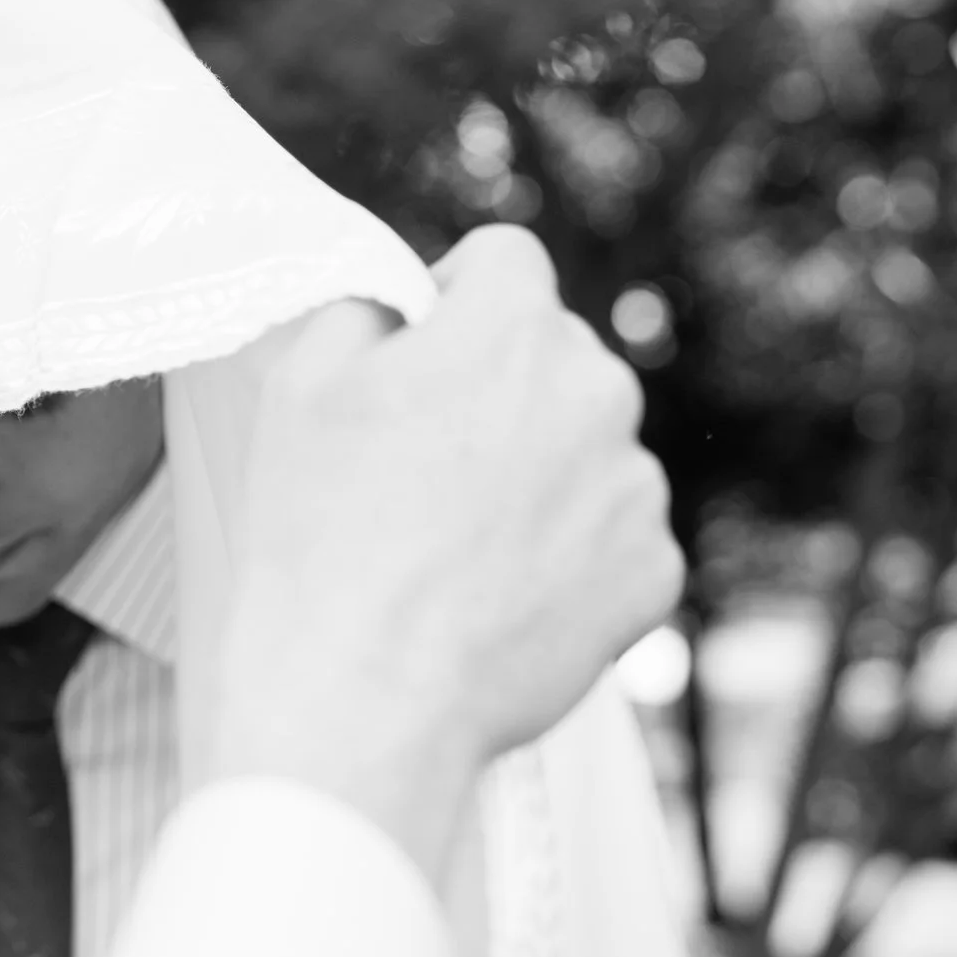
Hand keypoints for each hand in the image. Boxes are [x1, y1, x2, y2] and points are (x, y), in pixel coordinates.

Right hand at [209, 224, 681, 866]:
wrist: (366, 694)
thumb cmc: (320, 537)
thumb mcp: (301, 384)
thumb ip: (362, 311)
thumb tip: (401, 312)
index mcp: (513, 327)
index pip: (504, 262)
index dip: (454, 301)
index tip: (422, 357)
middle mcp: (598, 389)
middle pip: (555, 360)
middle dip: (501, 396)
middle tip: (427, 471)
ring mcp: (637, 486)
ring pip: (589, 452)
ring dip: (540, 479)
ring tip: (458, 550)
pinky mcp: (654, 572)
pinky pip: (615, 540)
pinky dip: (570, 560)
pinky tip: (500, 597)